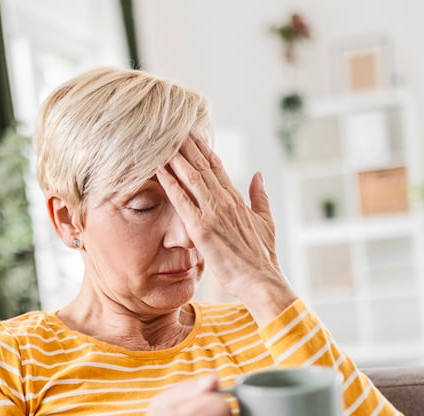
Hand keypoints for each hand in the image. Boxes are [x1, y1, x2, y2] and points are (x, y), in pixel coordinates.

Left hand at [156, 136, 295, 323]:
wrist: (262, 281)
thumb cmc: (263, 257)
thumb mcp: (266, 222)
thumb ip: (259, 196)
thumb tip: (258, 174)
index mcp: (237, 199)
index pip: (217, 166)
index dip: (202, 148)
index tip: (190, 133)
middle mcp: (225, 201)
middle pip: (202, 165)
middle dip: (186, 145)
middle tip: (170, 126)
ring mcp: (214, 213)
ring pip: (191, 177)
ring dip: (175, 157)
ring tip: (161, 139)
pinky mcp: (202, 229)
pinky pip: (182, 201)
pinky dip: (170, 183)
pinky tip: (158, 169)